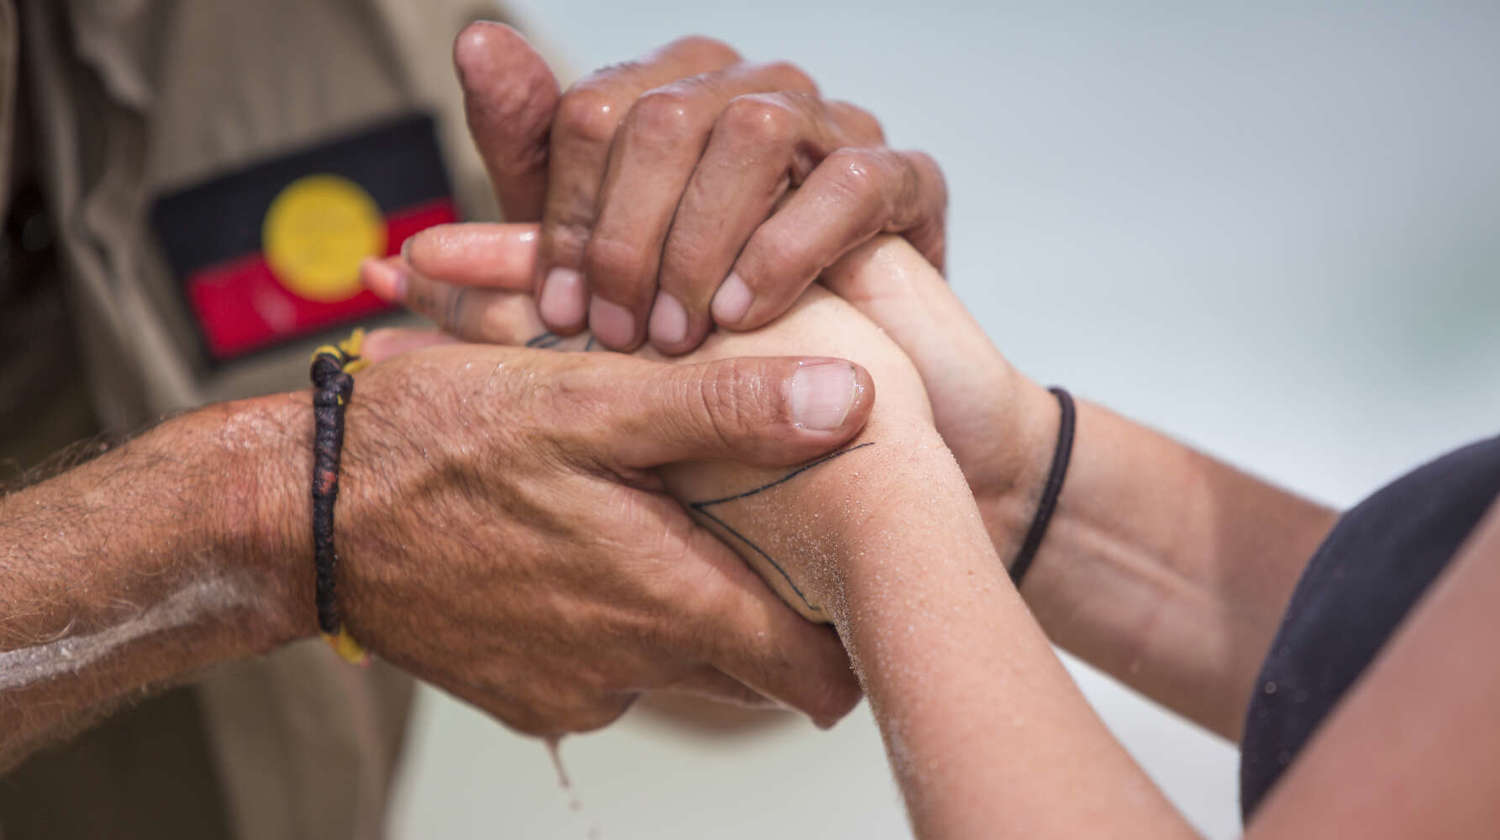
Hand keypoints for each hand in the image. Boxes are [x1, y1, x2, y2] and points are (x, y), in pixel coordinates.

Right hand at [282, 346, 872, 733]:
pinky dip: (618, 625)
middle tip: (764, 533)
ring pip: (681, 669)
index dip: (847, 636)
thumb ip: (724, 407)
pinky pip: (610, 674)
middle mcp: (630, 668)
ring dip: (688, 612)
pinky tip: (585, 551)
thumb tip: (850, 402)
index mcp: (667, 599)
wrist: (305, 511)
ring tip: (664, 526)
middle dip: (774, 618)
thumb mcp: (587, 399)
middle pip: (754, 672)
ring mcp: (575, 691)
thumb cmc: (440, 442)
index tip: (851, 587)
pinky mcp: (527, 698)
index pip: (813, 673)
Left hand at [412, 22, 945, 353]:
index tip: (558, 310)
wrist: (836, 397)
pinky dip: (785, 250)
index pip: (594, 111)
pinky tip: (746, 317)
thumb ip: (534, 157)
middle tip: (616, 334)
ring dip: (700, 243)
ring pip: (754, 132)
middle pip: (665, 118)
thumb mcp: (599, 248)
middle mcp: (750, 89)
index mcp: (672, 94)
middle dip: (628, 237)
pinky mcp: (907, 178)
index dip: (566, 214)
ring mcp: (833, 125)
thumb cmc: (704, 316)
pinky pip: (848, 184)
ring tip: (678, 333)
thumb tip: (476, 40)